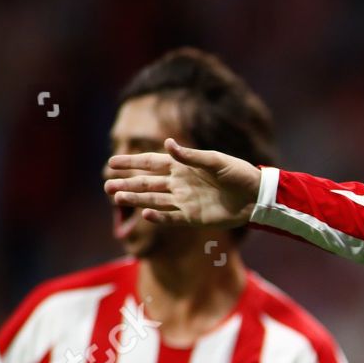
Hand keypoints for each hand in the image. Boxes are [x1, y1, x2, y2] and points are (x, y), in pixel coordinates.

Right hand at [104, 138, 261, 228]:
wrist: (256, 196)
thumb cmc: (239, 174)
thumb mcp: (217, 161)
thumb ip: (191, 156)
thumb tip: (167, 144)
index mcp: (183, 167)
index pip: (152, 163)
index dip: (132, 163)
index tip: (111, 163)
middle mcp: (180, 184)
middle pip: (148, 184)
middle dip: (128, 184)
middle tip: (107, 186)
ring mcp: (185, 201)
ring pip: (155, 201)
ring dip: (137, 200)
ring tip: (118, 198)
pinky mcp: (194, 217)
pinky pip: (172, 218)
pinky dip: (159, 217)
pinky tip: (145, 215)